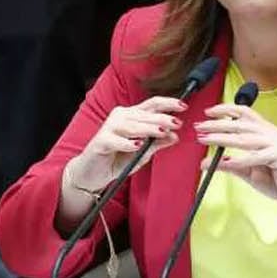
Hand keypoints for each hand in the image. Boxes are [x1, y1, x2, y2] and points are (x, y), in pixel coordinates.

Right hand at [57, 96, 185, 229]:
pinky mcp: (100, 141)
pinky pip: (116, 140)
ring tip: (161, 133)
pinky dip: (127, 143)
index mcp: (132, 116)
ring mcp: (109, 128)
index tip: (183, 106)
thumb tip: (174, 136)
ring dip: (148, 129)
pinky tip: (137, 145)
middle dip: (162, 119)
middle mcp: (120, 117)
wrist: (93, 173)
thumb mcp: (142, 153)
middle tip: (176, 124)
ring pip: (132, 125)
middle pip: (144, 114)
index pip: (152, 104)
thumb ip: (156, 143)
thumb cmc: (117, 159)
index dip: (167, 104)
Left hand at [195, 103, 276, 237]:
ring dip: (222, 138)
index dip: (226, 109)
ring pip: (244, 138)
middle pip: (240, 124)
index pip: (245, 113)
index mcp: (267, 131)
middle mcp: (272, 133)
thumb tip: (205, 162)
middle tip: (200, 126)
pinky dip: (238, 160)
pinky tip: (225, 162)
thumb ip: (229, 164)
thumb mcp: (248, 170)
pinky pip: (255, 157)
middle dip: (217, 124)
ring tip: (205, 139)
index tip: (208, 112)